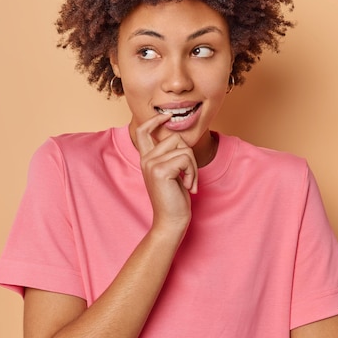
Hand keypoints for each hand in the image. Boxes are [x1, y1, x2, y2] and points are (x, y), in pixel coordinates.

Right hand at [135, 114, 197, 232]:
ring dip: (193, 167)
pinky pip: (186, 159)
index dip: (155, 120)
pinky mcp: (161, 170)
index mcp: (146, 159)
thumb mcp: (170, 173)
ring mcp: (151, 163)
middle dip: (189, 155)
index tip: (168, 116)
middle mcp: (146, 159)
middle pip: (174, 138)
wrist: (170, 221)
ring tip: (188, 183)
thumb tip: (177, 137)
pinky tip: (188, 186)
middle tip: (189, 176)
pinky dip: (193, 173)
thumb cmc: (174, 199)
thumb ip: (169, 156)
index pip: (143, 131)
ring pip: (183, 149)